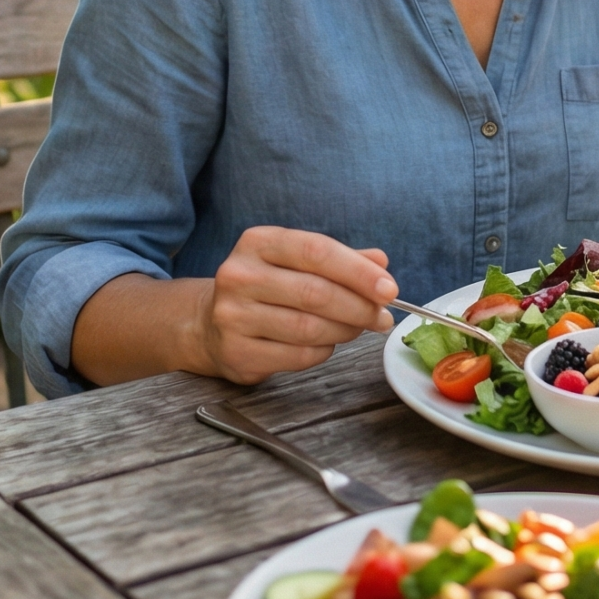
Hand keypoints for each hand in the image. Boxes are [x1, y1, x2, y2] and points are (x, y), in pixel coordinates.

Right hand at [196, 226, 396, 384]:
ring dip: (345, 331)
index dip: (358, 272)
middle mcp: (240, 275)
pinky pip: (297, 356)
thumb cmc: (265, 288)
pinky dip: (323, 352)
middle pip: (315, 292)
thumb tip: (380, 263)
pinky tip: (326, 344)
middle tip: (382, 317)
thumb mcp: (296, 262)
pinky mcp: (236, 351)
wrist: (209, 323)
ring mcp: (233, 315)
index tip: (389, 289)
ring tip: (357, 329)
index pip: (317, 251)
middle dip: (359, 307)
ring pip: (308, 328)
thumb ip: (339, 259)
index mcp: (258, 242)